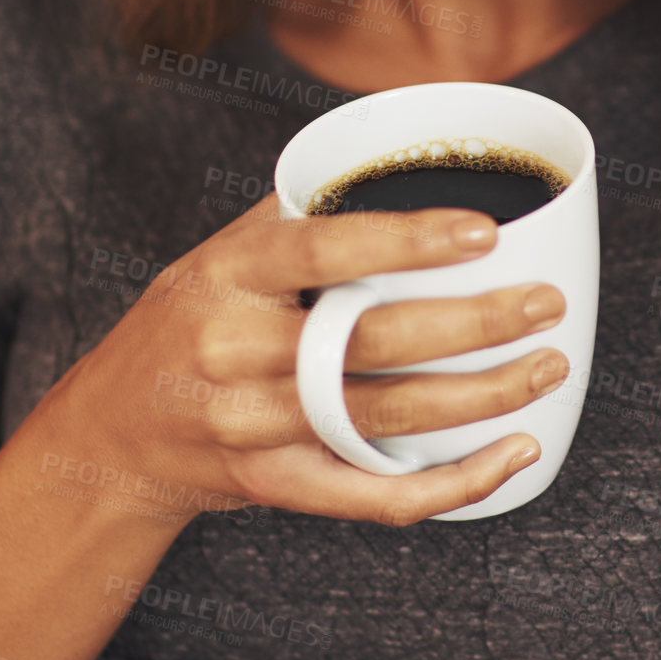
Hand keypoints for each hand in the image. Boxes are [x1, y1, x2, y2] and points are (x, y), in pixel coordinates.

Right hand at [45, 197, 563, 529]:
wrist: (113, 434)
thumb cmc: (188, 322)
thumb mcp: (220, 253)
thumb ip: (302, 215)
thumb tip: (405, 162)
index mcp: (227, 276)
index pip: (323, 250)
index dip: (407, 241)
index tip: (485, 233)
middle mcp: (236, 352)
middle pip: (372, 343)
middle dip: (476, 326)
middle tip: (545, 304)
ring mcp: (254, 428)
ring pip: (388, 418)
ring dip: (484, 398)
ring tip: (548, 366)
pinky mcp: (278, 486)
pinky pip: (377, 497)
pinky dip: (456, 484)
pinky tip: (515, 454)